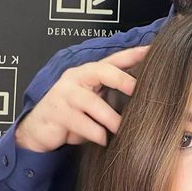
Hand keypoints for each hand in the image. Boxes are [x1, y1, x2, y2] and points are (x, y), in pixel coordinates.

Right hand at [15, 46, 148, 151]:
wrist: (39, 130)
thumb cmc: (73, 115)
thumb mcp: (95, 103)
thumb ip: (114, 98)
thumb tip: (146, 100)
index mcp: (89, 73)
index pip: (114, 59)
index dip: (132, 54)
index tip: (152, 50)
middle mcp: (77, 78)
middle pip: (101, 71)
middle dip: (122, 79)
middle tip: (137, 91)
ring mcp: (65, 94)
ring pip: (92, 102)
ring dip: (111, 118)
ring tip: (123, 129)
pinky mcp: (57, 112)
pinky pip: (80, 122)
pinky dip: (95, 133)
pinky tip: (103, 140)